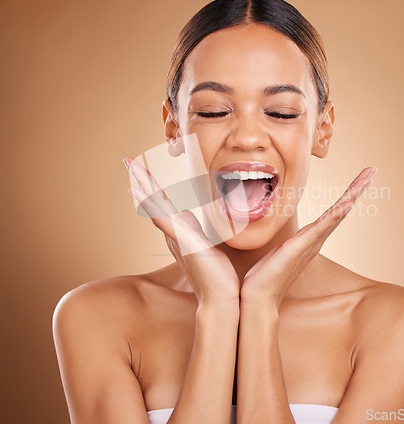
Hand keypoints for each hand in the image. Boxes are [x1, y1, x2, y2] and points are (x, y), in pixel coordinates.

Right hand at [123, 157, 239, 306]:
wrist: (221, 296)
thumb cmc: (217, 275)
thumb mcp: (208, 246)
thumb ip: (197, 231)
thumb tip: (189, 216)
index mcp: (181, 232)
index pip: (164, 205)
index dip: (152, 189)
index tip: (141, 173)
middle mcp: (174, 233)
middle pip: (155, 201)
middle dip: (142, 180)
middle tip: (129, 160)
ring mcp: (176, 236)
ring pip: (155, 205)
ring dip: (143, 184)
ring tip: (131, 165)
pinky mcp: (181, 240)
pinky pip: (161, 218)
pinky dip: (149, 204)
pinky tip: (137, 190)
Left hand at [240, 167, 377, 309]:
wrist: (258, 297)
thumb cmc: (264, 275)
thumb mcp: (273, 250)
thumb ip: (280, 239)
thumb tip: (270, 225)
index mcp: (310, 238)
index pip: (332, 213)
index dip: (347, 195)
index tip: (359, 179)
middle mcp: (314, 240)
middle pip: (341, 210)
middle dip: (356, 189)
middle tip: (372, 170)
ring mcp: (309, 243)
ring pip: (335, 214)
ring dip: (351, 195)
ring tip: (366, 178)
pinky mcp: (299, 247)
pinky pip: (321, 228)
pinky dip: (335, 215)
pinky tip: (347, 203)